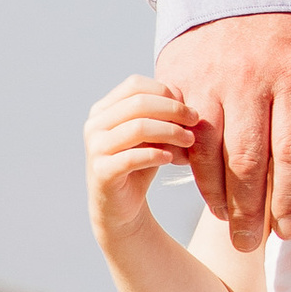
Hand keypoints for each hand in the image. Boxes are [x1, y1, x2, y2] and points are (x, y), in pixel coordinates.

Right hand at [84, 78, 198, 241]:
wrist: (122, 206)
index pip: (135, 85)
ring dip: (171, 131)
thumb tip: (182, 98)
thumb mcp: (152, 134)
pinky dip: (157, 154)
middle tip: (196, 120)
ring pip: (138, 127)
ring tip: (190, 141)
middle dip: (173, 110)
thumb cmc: (140, 163)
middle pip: (139, 103)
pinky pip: (133, 157)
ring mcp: (94, 148)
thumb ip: (161, 114)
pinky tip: (171, 158)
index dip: (165, 91)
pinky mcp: (101, 172)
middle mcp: (94, 125)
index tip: (188, 107)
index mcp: (103, 109)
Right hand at [155, 12, 290, 248]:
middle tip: (255, 246)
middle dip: (254, 211)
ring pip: (212, 153)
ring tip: (232, 228)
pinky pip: (185, 135)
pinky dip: (195, 172)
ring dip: (220, 198)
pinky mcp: (180, 77)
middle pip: (252, 160)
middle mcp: (251, 79)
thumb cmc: (290, 27)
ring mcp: (212, 79)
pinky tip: (208, 195)